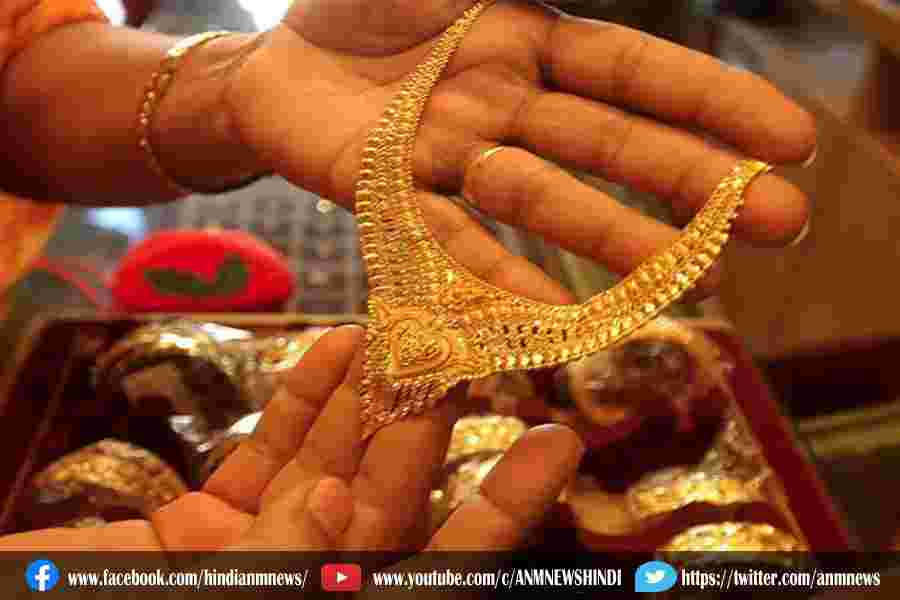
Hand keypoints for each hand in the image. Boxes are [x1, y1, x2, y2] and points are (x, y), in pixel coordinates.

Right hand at [0, 326, 582, 550]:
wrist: (17, 598)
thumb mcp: (197, 589)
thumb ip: (278, 557)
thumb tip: (339, 502)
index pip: (434, 574)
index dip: (497, 513)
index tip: (553, 448)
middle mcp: (303, 586)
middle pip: (389, 506)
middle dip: (434, 429)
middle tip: (487, 360)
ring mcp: (257, 555)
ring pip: (330, 466)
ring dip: (371, 397)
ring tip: (413, 330)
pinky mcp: (206, 522)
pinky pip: (265, 455)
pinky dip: (299, 402)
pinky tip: (336, 344)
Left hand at [226, 0, 815, 304]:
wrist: (274, 63)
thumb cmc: (363, 5)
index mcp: (524, 41)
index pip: (632, 72)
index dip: (710, 103)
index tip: (790, 141)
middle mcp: (503, 106)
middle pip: (608, 145)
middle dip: (693, 182)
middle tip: (783, 225)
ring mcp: (453, 159)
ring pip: (545, 198)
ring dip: (616, 236)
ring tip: (689, 277)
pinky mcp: (393, 202)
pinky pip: (453, 245)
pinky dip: (503, 280)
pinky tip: (558, 318)